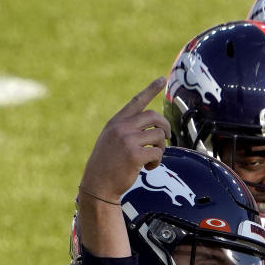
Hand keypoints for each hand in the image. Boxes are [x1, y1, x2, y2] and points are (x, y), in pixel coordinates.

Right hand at [79, 77, 170, 201]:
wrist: (97, 185)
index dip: (150, 89)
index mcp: (116, 122)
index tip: (162, 78)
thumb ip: (127, 129)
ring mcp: (127, 140)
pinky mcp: (134, 155)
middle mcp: (121, 127)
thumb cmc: (107, 164)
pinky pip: (158, 153)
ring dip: (161, 148)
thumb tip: (154, 127)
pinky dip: (157, 161)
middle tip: (167, 137)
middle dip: (165, 127)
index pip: (136, 101)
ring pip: (159, 136)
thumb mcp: (111, 140)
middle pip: (154, 117)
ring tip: (152, 158)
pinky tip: (148, 167)